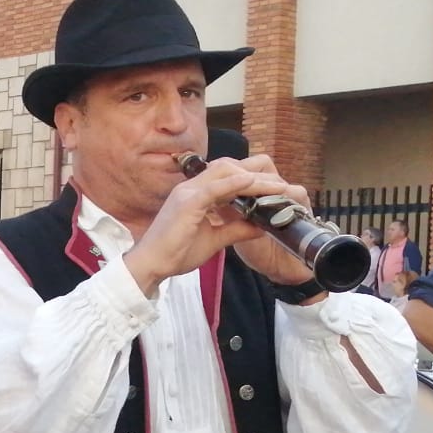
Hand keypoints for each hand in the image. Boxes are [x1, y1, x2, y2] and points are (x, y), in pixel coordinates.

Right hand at [125, 154, 305, 293]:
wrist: (151, 265)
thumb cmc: (175, 253)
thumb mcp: (214, 241)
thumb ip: (236, 230)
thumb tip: (261, 225)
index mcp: (195, 194)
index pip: (227, 176)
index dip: (251, 179)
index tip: (274, 188)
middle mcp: (190, 188)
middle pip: (229, 167)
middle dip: (257, 173)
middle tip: (282, 185)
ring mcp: (187, 192)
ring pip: (225, 173)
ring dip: (252, 177)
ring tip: (276, 186)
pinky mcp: (187, 203)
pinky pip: (215, 187)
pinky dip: (236, 184)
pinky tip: (254, 184)